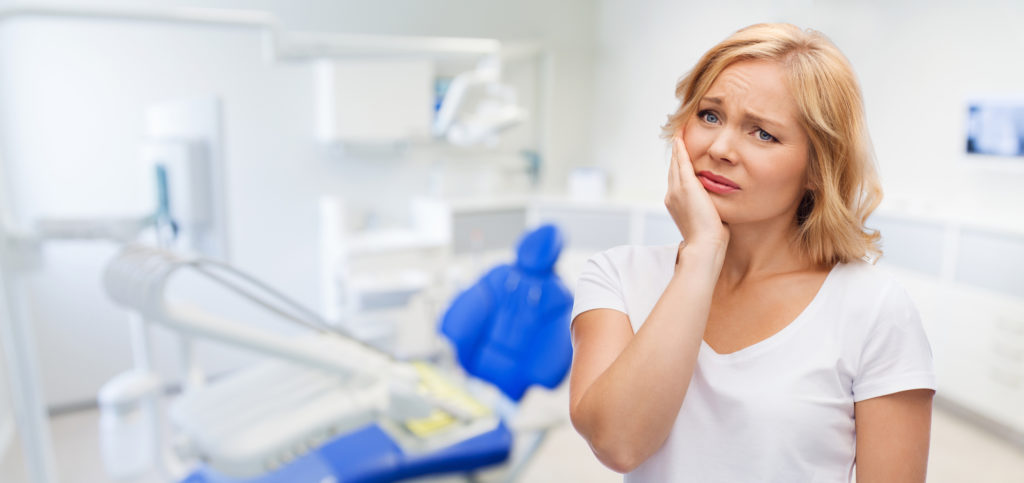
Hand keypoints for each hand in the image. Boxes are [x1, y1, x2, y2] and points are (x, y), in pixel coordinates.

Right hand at [665, 129, 730, 250]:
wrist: (705, 245)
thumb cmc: (710, 238)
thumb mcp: (707, 219)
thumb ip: (707, 207)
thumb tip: (716, 204)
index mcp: (675, 203)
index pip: (676, 179)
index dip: (677, 166)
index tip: (680, 154)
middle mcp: (672, 194)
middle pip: (672, 168)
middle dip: (675, 153)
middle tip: (677, 137)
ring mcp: (676, 190)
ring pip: (675, 163)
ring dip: (676, 147)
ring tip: (678, 133)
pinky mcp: (686, 186)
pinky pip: (681, 162)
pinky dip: (680, 149)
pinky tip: (680, 137)